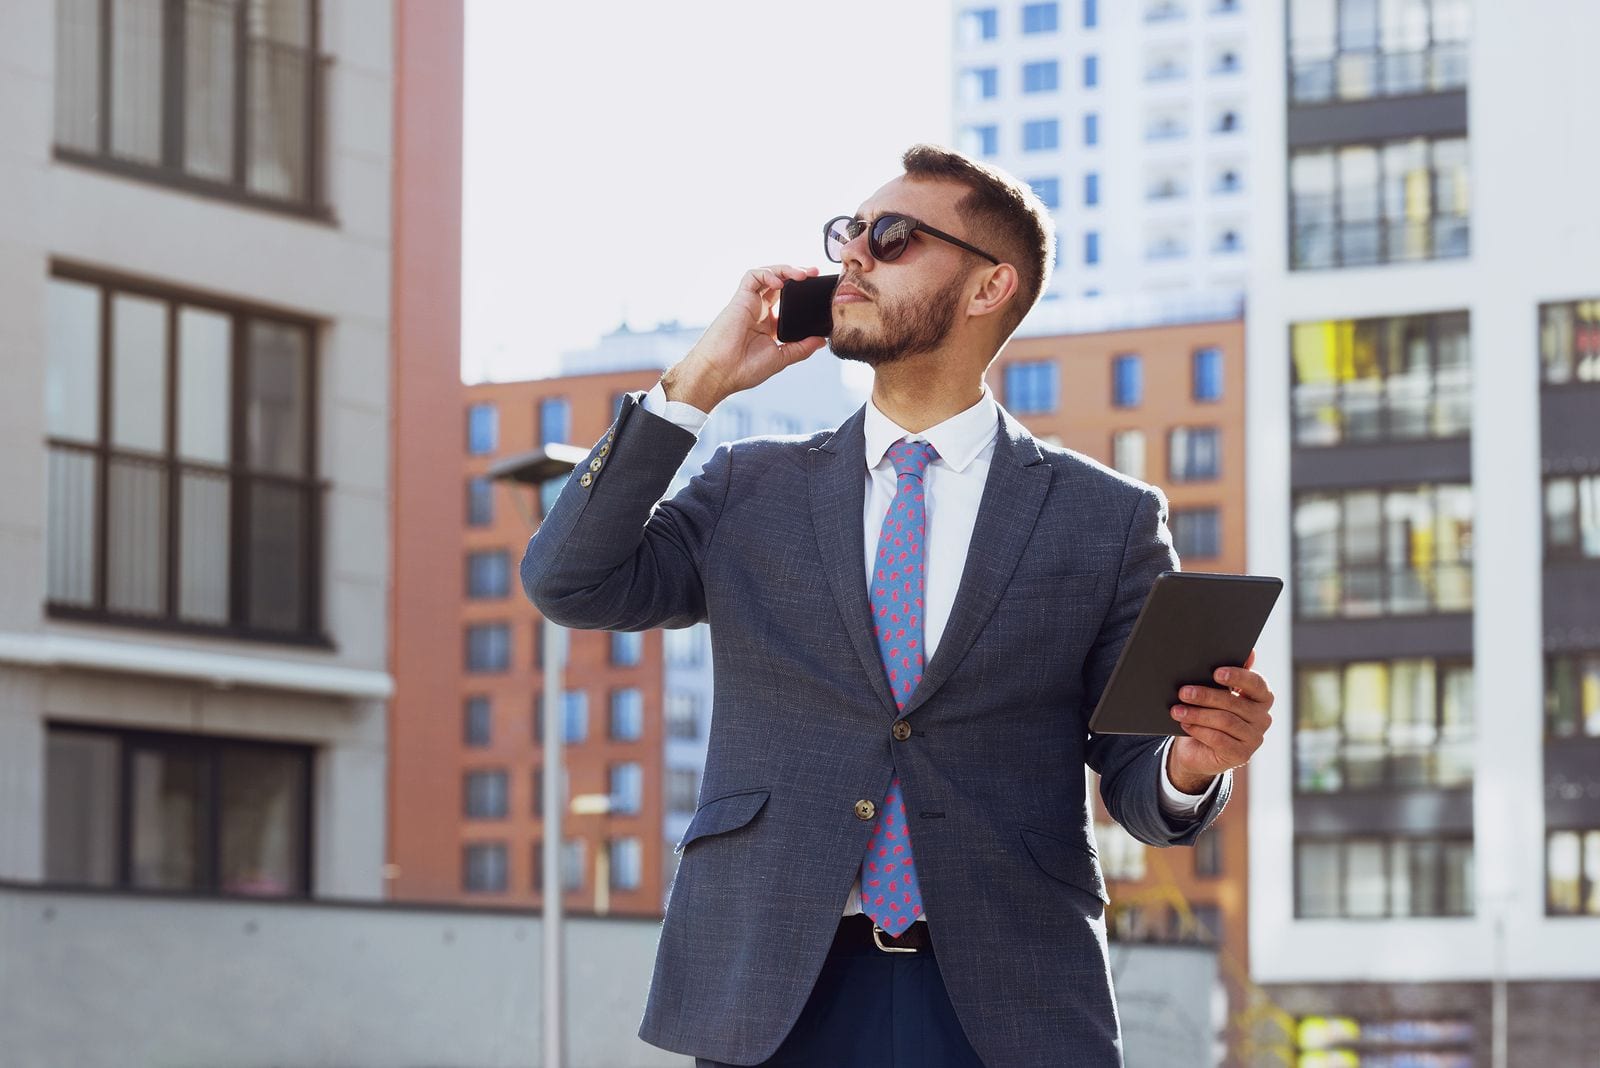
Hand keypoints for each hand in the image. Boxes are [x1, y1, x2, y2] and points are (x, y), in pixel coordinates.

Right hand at [661, 265, 829, 410]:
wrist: (720, 374)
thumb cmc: (744, 370)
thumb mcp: (781, 358)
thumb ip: (802, 348)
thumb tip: (821, 340)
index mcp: (768, 324)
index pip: (787, 300)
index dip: (803, 293)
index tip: (819, 293)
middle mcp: (759, 311)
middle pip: (780, 283)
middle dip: (797, 274)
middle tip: (814, 273)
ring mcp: (749, 303)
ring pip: (768, 275)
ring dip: (786, 270)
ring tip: (803, 274)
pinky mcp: (739, 299)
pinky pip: (753, 276)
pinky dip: (767, 274)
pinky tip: (780, 283)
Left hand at [1167, 649, 1273, 792]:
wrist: (1198, 749)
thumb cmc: (1209, 714)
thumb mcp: (1217, 693)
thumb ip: (1230, 675)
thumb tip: (1250, 651)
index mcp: (1261, 698)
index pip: (1257, 683)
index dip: (1238, 676)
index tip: (1216, 673)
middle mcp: (1263, 718)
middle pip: (1234, 703)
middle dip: (1205, 696)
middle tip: (1183, 692)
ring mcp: (1254, 738)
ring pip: (1224, 721)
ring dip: (1197, 714)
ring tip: (1177, 710)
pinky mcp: (1242, 755)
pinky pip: (1218, 739)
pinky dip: (1199, 730)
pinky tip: (1185, 724)